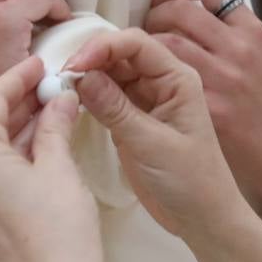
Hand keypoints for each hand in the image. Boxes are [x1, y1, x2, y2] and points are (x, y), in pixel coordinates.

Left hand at [0, 57, 102, 261]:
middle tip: (53, 83)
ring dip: (22, 126)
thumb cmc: (59, 226)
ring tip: (55, 104)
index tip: (41, 62)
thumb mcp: (59, 167)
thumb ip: (54, 125)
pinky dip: (18, 151)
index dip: (17, 78)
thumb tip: (60, 97)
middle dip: (21, 102)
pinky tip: (46, 137)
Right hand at [65, 28, 255, 246]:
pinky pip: (107, 96)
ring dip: (87, 76)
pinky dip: (89, 95)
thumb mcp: (149, 143)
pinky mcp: (132, 119)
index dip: (102, 47)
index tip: (73, 66)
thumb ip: (115, 108)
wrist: (202, 217)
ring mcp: (146, 100)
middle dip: (90, 59)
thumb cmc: (188, 180)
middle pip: (120, 54)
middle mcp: (162, 82)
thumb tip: (81, 75)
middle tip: (60, 79)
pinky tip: (71, 101)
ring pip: (111, 73)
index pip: (136, 44)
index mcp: (177, 78)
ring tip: (60, 89)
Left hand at [144, 0, 261, 234]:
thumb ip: (231, 33)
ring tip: (141, 54)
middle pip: (179, 10)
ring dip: (146, 43)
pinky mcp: (207, 106)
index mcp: (251, 31)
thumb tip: (193, 9)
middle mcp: (238, 48)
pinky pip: (164, 78)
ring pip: (167, 41)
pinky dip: (145, 73)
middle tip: (145, 29)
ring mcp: (222, 77)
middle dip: (154, 14)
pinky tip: (141, 79)